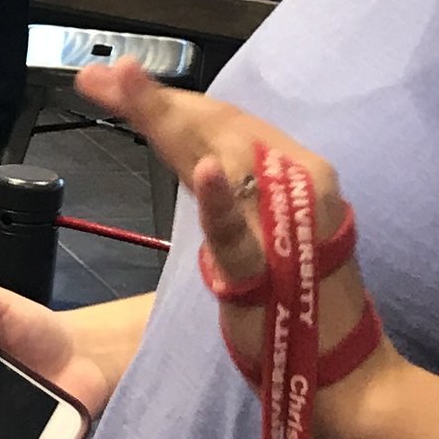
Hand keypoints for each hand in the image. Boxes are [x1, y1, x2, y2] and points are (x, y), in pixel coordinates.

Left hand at [72, 57, 375, 386]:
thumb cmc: (295, 292)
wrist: (339, 363)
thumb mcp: (264, 222)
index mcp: (291, 166)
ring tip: (125, 85)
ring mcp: (282, 221)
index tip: (111, 79)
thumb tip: (193, 149)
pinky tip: (203, 169)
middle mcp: (293, 179)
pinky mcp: (266, 267)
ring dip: (168, 118)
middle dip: (150, 99)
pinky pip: (235, 231)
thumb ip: (231, 186)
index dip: (166, 97)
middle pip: (213, 126)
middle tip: (99, 75)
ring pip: (217, 158)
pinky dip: (218, 200)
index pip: (221, 118)